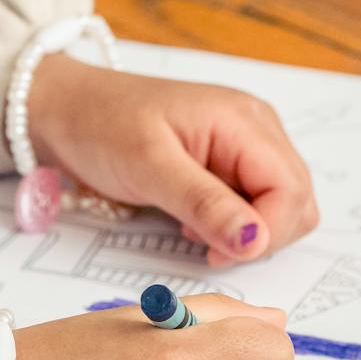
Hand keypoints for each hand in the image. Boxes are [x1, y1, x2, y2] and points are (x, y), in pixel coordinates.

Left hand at [25, 56, 318, 264]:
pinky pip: (252, 202)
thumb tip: (257, 242)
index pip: (292, 190)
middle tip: (202, 241)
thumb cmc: (100, 125)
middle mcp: (255, 128)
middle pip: (297, 200)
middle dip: (260, 234)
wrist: (64, 108)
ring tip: (190, 225)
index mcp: (243, 120)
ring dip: (244, 230)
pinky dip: (230, 222)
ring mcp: (243, 144)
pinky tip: (190, 217)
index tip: (219, 252)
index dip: (268, 232)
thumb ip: (206, 203)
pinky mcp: (227, 161)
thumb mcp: (149, 166)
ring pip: (279, 206)